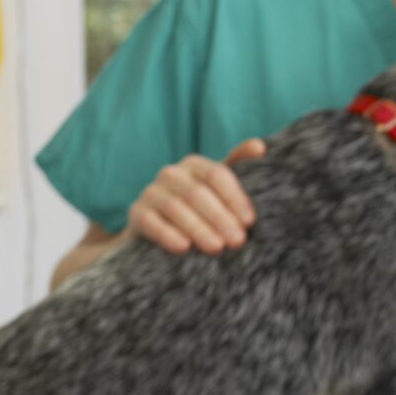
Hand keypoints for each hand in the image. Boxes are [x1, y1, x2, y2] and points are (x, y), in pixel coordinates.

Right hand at [128, 139, 263, 253]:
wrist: (162, 231)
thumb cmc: (202, 209)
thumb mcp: (221, 190)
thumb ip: (239, 167)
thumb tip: (259, 146)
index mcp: (195, 165)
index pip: (217, 175)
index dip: (234, 198)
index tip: (250, 221)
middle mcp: (171, 174)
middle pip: (197, 193)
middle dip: (220, 217)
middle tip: (238, 241)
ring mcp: (151, 192)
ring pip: (175, 207)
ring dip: (198, 228)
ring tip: (216, 248)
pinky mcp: (136, 213)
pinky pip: (150, 221)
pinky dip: (167, 234)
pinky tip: (183, 248)